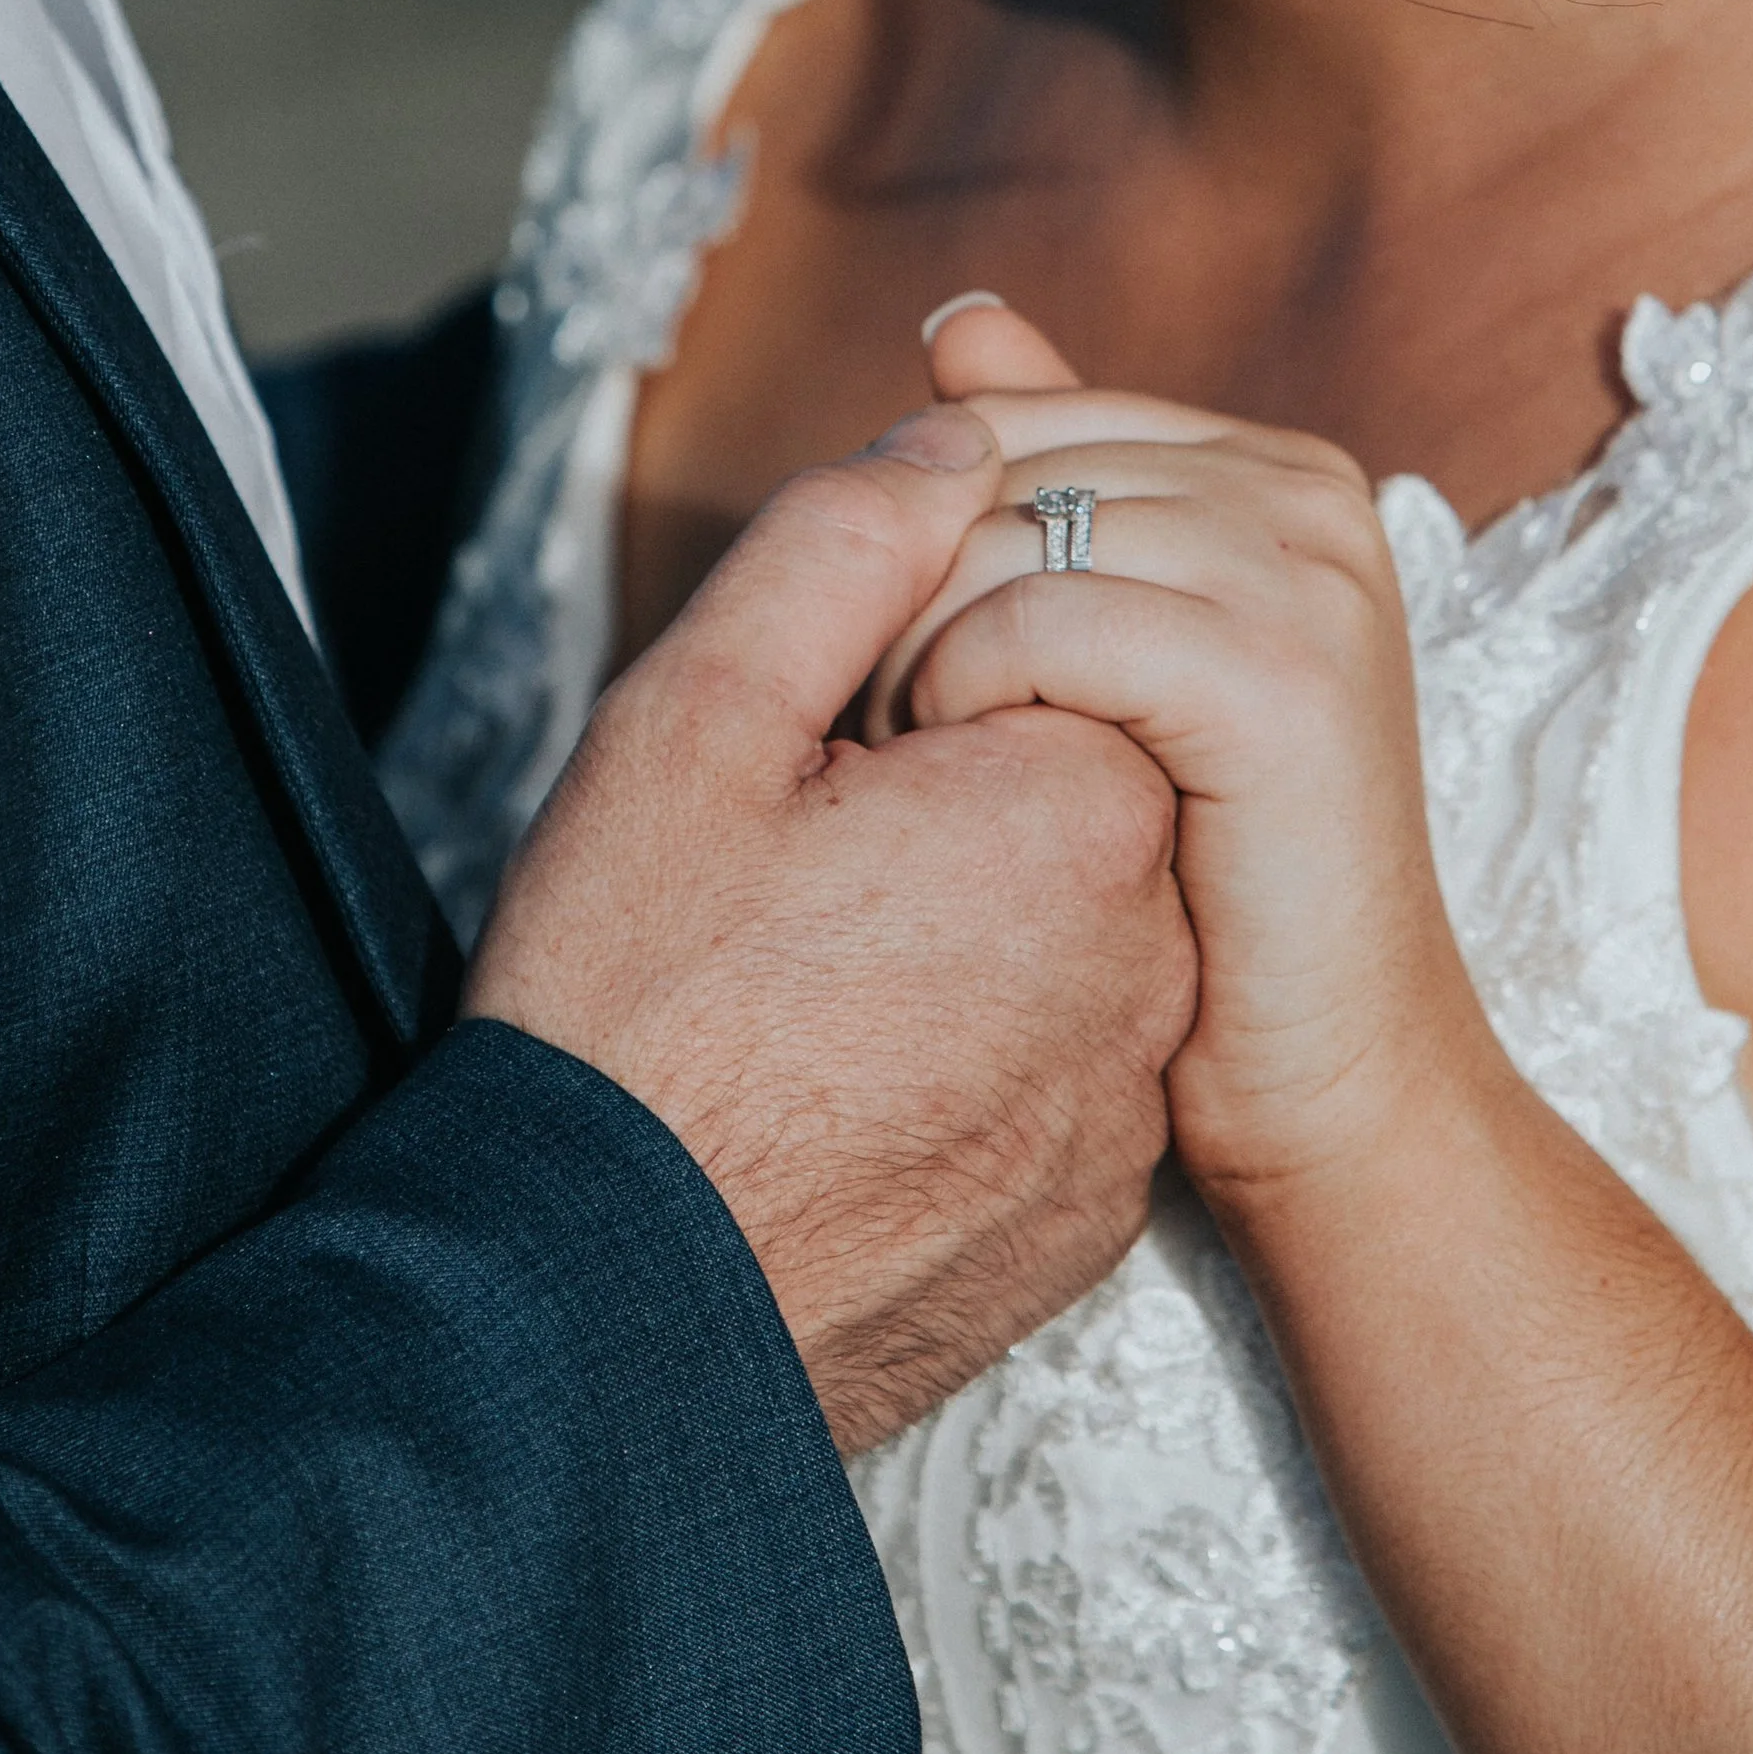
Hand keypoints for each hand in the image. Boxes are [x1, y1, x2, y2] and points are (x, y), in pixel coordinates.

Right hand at [465, 404, 1197, 1451]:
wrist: (601, 1320)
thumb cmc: (630, 1009)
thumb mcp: (698, 719)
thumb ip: (848, 543)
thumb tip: (966, 433)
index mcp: (1080, 803)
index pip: (1048, 643)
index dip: (912, 675)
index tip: (810, 759)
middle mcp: (1151, 949)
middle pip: (1070, 780)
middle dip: (952, 788)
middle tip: (795, 872)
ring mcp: (1130, 1098)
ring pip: (1067, 927)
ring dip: (967, 920)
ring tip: (809, 986)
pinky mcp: (1094, 1210)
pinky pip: (1059, 1068)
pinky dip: (976, 1052)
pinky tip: (849, 1085)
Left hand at [874, 303, 1483, 1216]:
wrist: (1334, 1081)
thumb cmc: (1203, 883)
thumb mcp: (1116, 652)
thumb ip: (1048, 477)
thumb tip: (959, 317)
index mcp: (1277, 468)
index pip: (1012, 419)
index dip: (915, 539)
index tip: (898, 670)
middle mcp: (1308, 494)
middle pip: (999, 471)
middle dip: (905, 597)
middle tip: (889, 736)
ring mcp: (1308, 577)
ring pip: (1004, 540)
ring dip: (918, 657)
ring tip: (917, 766)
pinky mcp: (1280, 679)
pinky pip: (1041, 624)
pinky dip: (964, 697)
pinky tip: (968, 778)